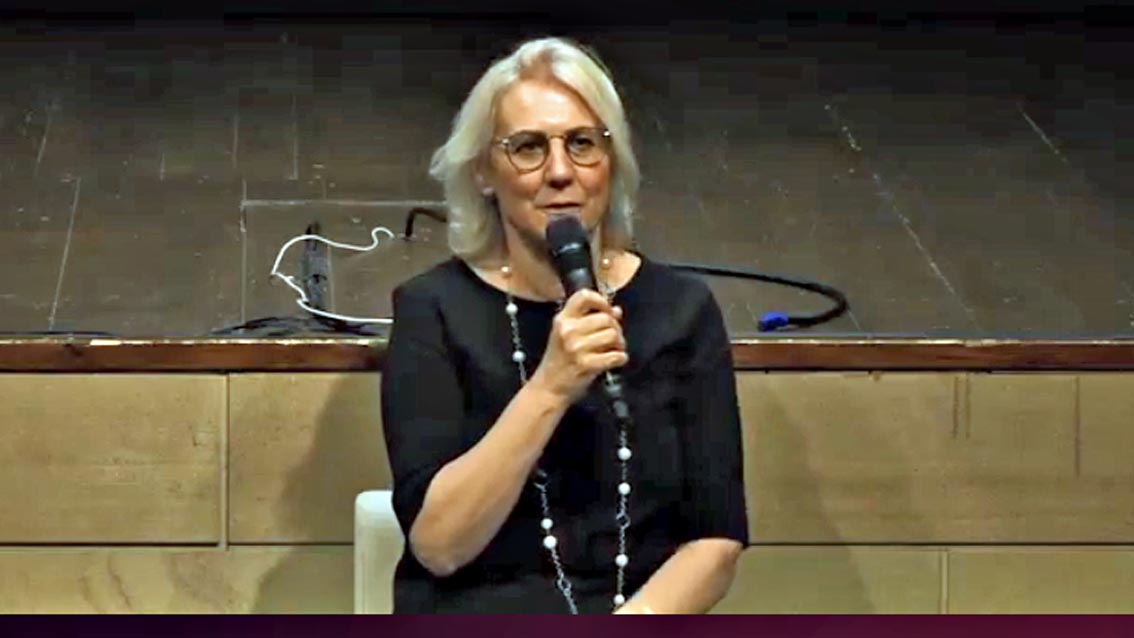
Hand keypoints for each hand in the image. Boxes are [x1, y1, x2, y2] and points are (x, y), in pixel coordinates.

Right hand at [530, 289, 627, 404]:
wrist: (548, 388)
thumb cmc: (559, 361)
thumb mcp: (567, 335)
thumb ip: (589, 320)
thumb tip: (616, 310)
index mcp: (562, 319)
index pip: (584, 296)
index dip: (602, 301)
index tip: (608, 311)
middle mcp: (568, 330)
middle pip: (606, 318)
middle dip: (616, 328)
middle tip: (615, 338)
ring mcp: (576, 348)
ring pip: (613, 335)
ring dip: (620, 343)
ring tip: (615, 349)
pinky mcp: (586, 364)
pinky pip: (615, 355)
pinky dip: (620, 358)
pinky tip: (616, 361)